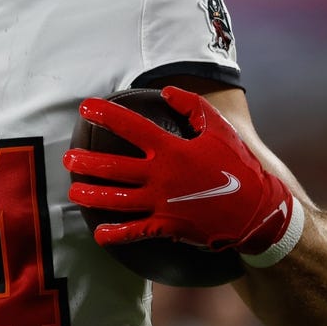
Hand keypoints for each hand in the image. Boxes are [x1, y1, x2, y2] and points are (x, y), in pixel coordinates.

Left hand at [62, 86, 293, 253]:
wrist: (258, 212)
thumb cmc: (238, 167)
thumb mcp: (220, 130)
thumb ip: (193, 107)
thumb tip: (167, 91)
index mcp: (170, 149)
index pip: (130, 127)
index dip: (105, 115)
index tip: (85, 107)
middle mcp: (160, 176)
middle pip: (113, 167)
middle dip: (85, 162)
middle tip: (68, 158)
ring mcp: (161, 203)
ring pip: (116, 199)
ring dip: (91, 195)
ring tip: (74, 191)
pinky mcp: (166, 226)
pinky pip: (135, 231)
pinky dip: (116, 234)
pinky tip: (99, 234)